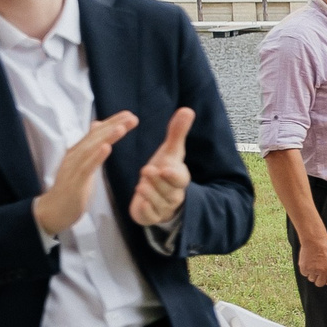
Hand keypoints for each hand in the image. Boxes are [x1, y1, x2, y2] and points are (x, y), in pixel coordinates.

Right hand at [30, 113, 137, 237]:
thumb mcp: (83, 165)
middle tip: (132, 117)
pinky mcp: (74, 182)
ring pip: (90, 149)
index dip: (111, 123)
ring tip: (121, 128)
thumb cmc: (71, 188)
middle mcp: (74, 156)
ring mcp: (73, 168)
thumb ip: (90, 147)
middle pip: (95, 137)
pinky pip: (86, 167)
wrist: (53, 211)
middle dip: (113, 126)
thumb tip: (97, 127)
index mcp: (78, 152)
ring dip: (106, 137)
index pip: (96, 134)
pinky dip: (96, 157)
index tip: (130, 114)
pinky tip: (107, 148)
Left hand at [129, 108, 193, 228]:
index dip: (173, 175)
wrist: (159, 194)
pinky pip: (150, 217)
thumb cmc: (165, 170)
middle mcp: (174, 195)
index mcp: (180, 179)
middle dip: (157, 182)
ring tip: (140, 185)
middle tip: (146, 171)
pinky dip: (146, 211)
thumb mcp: (170, 152)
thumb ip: (177, 132)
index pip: (181, 179)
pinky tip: (139, 203)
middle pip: (169, 191)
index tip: (164, 168)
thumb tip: (187, 110)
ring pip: (158, 203)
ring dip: (149, 194)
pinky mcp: (151, 217)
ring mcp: (163, 207)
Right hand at [297, 230, 326, 286]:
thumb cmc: (326, 248)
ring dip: (312, 273)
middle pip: (320, 284)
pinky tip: (308, 261)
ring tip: (313, 263)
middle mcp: (324, 271)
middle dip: (319, 279)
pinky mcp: (305, 268)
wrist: (314, 240)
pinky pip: (304, 274)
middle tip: (317, 271)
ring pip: (311, 279)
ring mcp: (314, 270)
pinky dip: (305, 269)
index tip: (325, 276)